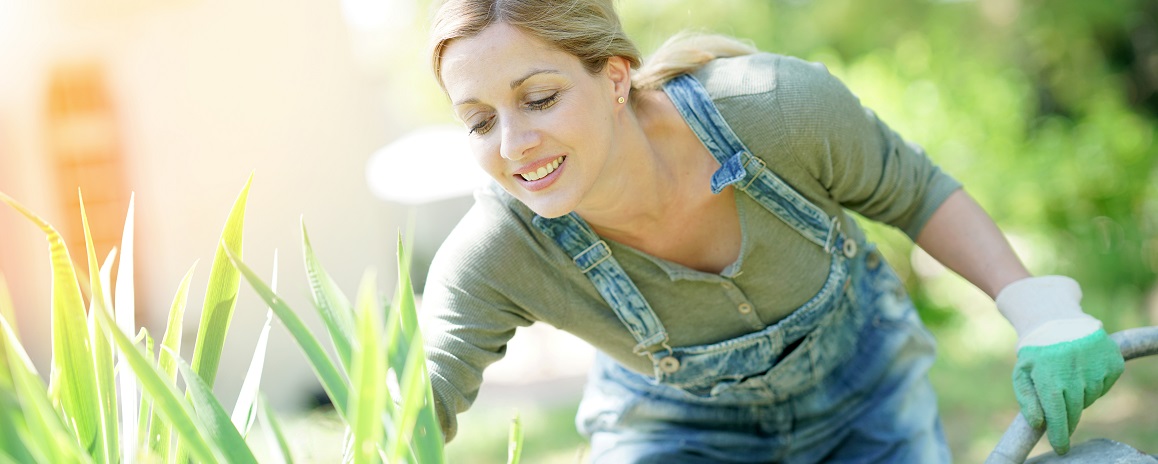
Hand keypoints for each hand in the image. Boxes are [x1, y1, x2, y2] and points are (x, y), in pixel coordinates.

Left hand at [996, 276, 1124, 453]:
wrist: (1058, 320)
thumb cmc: (1037, 352)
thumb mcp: (1022, 373)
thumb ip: (1027, 400)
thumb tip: (1040, 423)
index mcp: (1050, 376)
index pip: (1058, 415)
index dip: (1060, 434)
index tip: (1061, 447)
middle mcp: (1075, 373)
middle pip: (1075, 411)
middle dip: (1068, 419)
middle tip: (1062, 416)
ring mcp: (1096, 367)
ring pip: (1090, 399)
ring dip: (1080, 396)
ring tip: (1068, 377)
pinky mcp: (1113, 363)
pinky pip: (1104, 386)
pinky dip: (1094, 384)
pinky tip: (1083, 368)